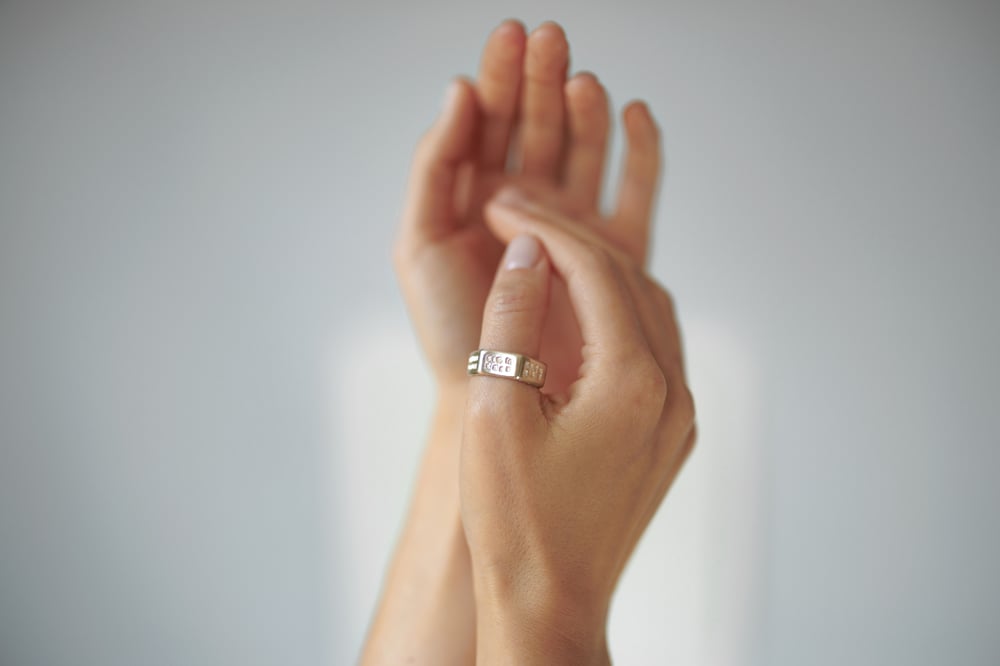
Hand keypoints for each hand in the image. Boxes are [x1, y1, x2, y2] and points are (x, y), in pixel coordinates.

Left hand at [393, 20, 661, 395]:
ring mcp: (574, 225)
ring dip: (587, 111)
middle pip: (541, 126)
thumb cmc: (448, 329)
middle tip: (551, 39)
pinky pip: (634, 193)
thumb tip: (459, 89)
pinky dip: (639, 153)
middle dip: (544, 80)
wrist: (493, 397)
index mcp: (479, 194)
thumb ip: (436, 163)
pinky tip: (634, 116)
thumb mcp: (419, 239)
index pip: (491, 121)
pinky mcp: (615, 253)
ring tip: (584, 82)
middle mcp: (529, 203)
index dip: (501, 75)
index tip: (510, 35)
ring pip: (586, 152)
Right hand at [461, 189, 696, 664]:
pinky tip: (578, 306)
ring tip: (542, 252)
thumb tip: (530, 250)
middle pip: (629, 282)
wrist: (551, 603)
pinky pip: (653, 348)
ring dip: (599, 272)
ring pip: (649, 310)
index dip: (544, 228)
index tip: (500, 206)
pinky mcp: (672, 434)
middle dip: (571, 241)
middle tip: (516, 216)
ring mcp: (680, 415)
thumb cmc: (514, 520)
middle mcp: (673, 392)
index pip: (595, 270)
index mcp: (633, 383)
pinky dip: (616, 312)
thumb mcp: (494, 409)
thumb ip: (514, 317)